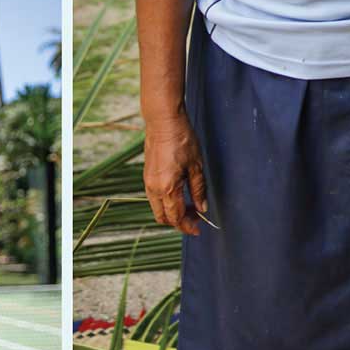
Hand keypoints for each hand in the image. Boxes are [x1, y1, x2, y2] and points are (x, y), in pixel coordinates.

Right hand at [142, 115, 207, 235]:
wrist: (162, 121)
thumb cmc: (181, 139)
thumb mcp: (196, 166)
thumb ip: (198, 190)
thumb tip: (202, 208)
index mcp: (168, 188)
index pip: (176, 217)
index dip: (188, 226)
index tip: (199, 228)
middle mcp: (154, 188)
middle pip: (163, 217)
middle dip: (179, 222)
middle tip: (195, 218)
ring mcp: (148, 182)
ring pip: (157, 208)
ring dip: (172, 212)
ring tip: (189, 206)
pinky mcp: (146, 175)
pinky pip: (154, 198)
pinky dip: (166, 202)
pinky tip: (179, 194)